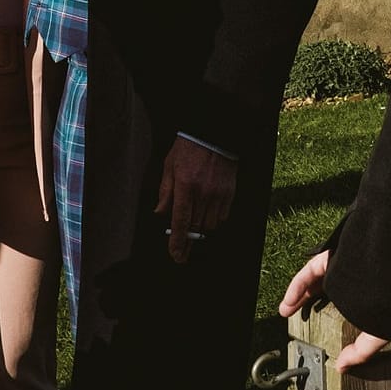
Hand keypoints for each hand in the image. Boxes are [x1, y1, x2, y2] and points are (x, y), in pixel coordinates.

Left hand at [155, 136, 236, 263]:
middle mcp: (203, 192)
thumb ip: (165, 192)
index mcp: (185, 186)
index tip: (176, 255)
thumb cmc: (188, 148)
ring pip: (210, 224)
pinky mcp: (230, 192)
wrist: (215, 134)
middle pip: (195, 227)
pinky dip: (214, 219)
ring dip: (201, 228)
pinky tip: (208, 213)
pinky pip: (223, 215)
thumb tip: (160, 213)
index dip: (177, 242)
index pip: (180, 221)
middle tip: (182, 253)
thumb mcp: (169, 167)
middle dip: (188, 242)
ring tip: (195, 225)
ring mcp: (218, 193)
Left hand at [277, 249, 388, 368]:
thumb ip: (362, 351)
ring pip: (317, 277)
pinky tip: (290, 300)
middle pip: (327, 288)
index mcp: (370, 292)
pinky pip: (313, 268)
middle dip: (309, 302)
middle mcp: (358, 276)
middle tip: (299, 315)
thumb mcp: (379, 334)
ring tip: (287, 310)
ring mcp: (347, 264)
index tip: (318, 326)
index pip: (346, 301)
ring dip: (299, 294)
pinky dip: (299, 284)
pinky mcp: (338, 256)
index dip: (330, 313)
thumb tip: (343, 367)